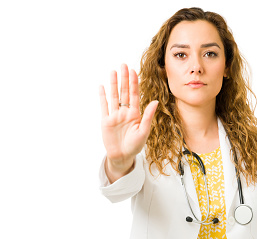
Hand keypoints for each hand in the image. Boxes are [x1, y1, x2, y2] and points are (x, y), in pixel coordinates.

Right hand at [100, 64, 157, 181]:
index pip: (134, 95)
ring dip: (113, 84)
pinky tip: (102, 86)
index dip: (134, 83)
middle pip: (124, 92)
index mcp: (135, 113)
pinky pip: (104, 106)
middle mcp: (125, 112)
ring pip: (114, 96)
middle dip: (124, 79)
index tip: (133, 71)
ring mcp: (115, 115)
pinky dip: (102, 96)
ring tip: (113, 71)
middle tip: (123, 65)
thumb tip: (155, 101)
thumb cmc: (135, 146)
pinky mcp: (106, 120)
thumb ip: (148, 116)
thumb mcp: (144, 131)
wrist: (122, 156)